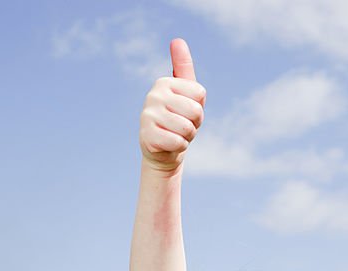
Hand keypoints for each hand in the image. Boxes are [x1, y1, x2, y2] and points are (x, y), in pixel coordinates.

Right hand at [139, 39, 206, 171]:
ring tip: (176, 135)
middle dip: (194, 125)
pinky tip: (169, 145)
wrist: (163, 151)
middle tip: (181, 127)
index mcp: (164, 82)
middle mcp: (153, 95)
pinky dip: (179, 147)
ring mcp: (148, 115)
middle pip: (196, 111)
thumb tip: (177, 41)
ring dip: (187, 137)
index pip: (200, 94)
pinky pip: (178, 142)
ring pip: (187, 128)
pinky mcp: (146, 136)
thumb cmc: (178, 120)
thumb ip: (183, 68)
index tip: (187, 113)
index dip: (199, 108)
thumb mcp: (186, 93)